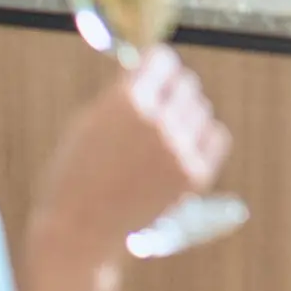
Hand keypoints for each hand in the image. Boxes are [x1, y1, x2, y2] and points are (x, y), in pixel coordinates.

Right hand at [30, 48, 229, 270]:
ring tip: (164, 133)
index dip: (156, 66)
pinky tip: (184, 145)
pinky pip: (215, 136)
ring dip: (185, 114)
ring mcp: (179, 149)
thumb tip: (150, 67)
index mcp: (126, 101)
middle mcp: (157, 121)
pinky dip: (203, 137)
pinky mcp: (194, 175)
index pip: (162, 59)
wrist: (81, 231)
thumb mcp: (89, 121)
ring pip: (201, 108)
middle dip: (171, 90)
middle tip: (159, 103)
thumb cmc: (76, 175)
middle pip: (185, 83)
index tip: (154, 72)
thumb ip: (123, 92)